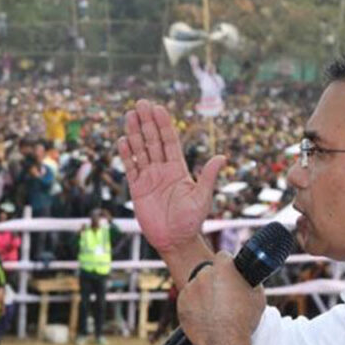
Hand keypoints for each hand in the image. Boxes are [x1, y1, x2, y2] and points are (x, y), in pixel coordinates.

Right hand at [117, 100, 224, 254]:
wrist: (175, 241)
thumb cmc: (191, 221)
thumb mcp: (202, 198)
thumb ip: (207, 176)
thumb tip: (222, 157)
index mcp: (178, 169)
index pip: (169, 142)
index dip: (164, 125)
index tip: (158, 108)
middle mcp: (162, 170)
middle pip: (153, 141)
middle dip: (147, 122)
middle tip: (140, 103)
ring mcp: (149, 178)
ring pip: (140, 151)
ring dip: (134, 133)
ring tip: (129, 115)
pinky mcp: (137, 189)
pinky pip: (131, 168)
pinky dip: (126, 155)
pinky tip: (122, 140)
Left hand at [176, 252, 264, 344]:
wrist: (224, 342)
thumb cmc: (243, 320)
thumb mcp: (257, 296)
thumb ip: (250, 282)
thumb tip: (247, 277)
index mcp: (223, 268)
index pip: (223, 256)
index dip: (227, 265)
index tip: (229, 273)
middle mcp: (204, 274)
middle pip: (208, 272)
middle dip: (214, 281)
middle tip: (224, 296)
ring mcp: (190, 288)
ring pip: (197, 286)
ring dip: (203, 294)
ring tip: (215, 310)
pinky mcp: (181, 303)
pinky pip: (188, 300)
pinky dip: (194, 306)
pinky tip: (205, 316)